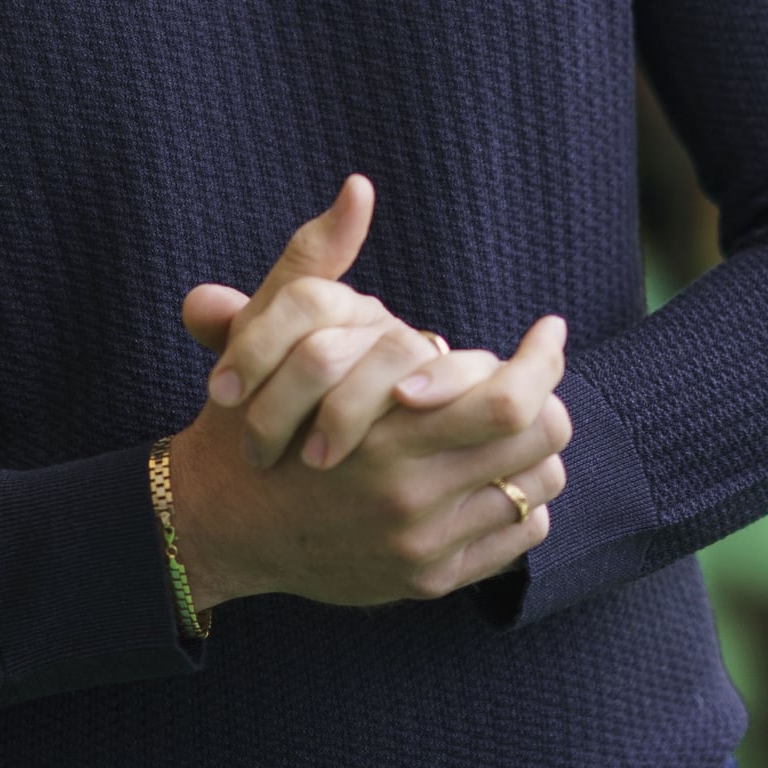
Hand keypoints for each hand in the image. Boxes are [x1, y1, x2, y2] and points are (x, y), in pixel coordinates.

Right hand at [167, 179, 569, 609]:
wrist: (217, 523)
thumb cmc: (248, 417)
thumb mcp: (272, 332)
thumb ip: (317, 258)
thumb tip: (357, 186)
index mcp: (384, 432)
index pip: (511, 401)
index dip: (544, 359)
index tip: (549, 330)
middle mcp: (411, 495)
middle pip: (539, 442)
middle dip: (545, 399)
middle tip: (531, 376)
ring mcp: (424, 545)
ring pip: (535, 487)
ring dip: (531, 449)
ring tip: (506, 423)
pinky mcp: (429, 580)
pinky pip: (516, 536)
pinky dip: (515, 501)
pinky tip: (485, 474)